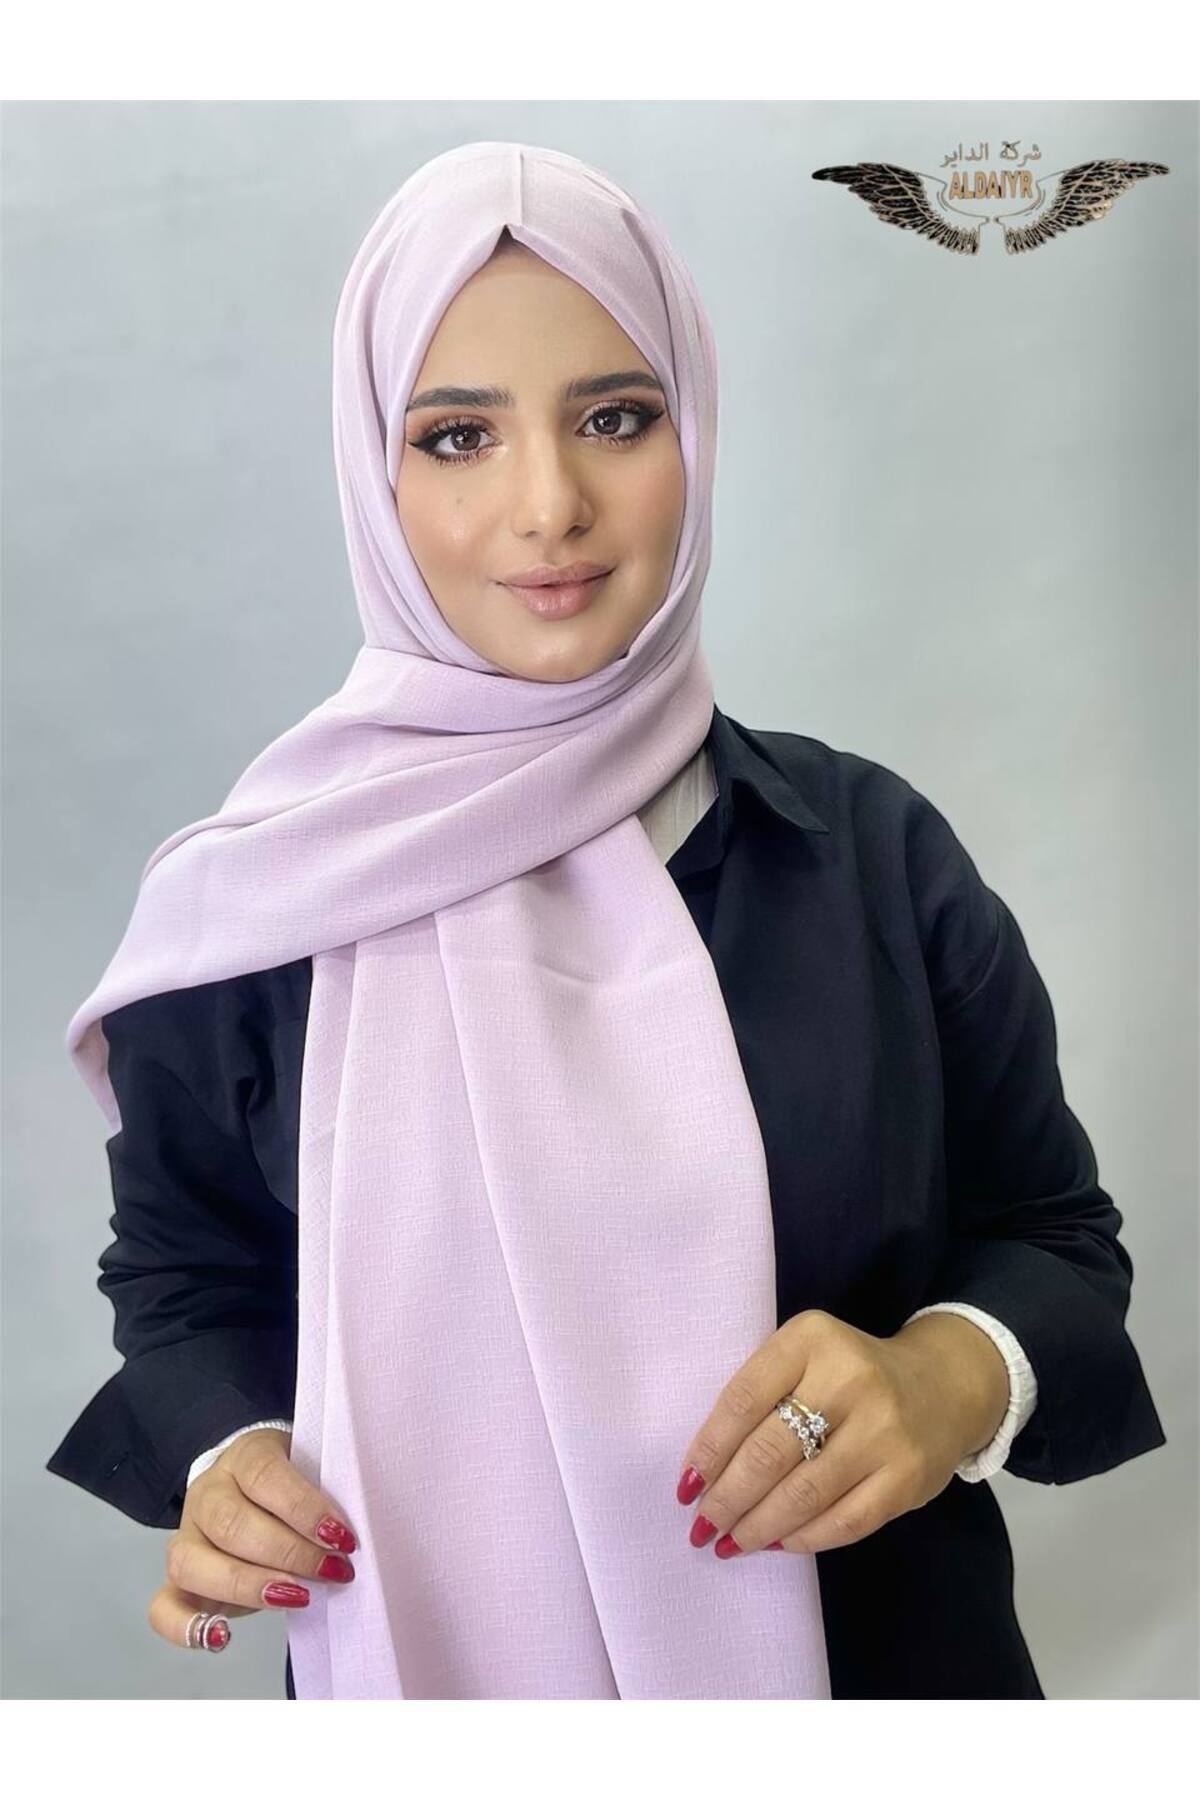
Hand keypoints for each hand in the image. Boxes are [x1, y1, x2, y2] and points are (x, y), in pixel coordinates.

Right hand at [146, 1427, 358, 1652]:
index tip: (342, 1537)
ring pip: (192, 1563)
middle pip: (230, 1523)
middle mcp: (207, 1494)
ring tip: (297, 1597)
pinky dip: (186, 1628)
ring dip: (249, 1586)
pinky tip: (223, 1637)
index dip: (303, 1507)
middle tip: (333, 1570)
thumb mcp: (309, 1471)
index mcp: (243, 1457)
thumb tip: (346, 1541)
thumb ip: (323, 1494)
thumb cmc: (290, 1488)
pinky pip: (162, 1608)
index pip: (264, 1475)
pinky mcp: (177, 1581)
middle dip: (289, 1553)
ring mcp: (185, 1537)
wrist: (251, 1488)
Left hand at [675, 1308, 1009, 1556]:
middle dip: (727, 1498)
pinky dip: (802, 1539)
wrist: (942, 1384)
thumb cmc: (849, 1373)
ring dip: (757, 1527)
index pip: (743, 1399)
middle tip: (702, 1526)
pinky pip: (844, 1522)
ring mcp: (884, 1430)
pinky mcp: (908, 1477)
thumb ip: (761, 1395)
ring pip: (803, 1494)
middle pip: (769, 1453)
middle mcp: (849, 1379)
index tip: (685, 1485)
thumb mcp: (805, 1356)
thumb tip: (704, 1471)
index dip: (708, 1449)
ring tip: (730, 1542)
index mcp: (811, 1339)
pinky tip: (777, 1543)